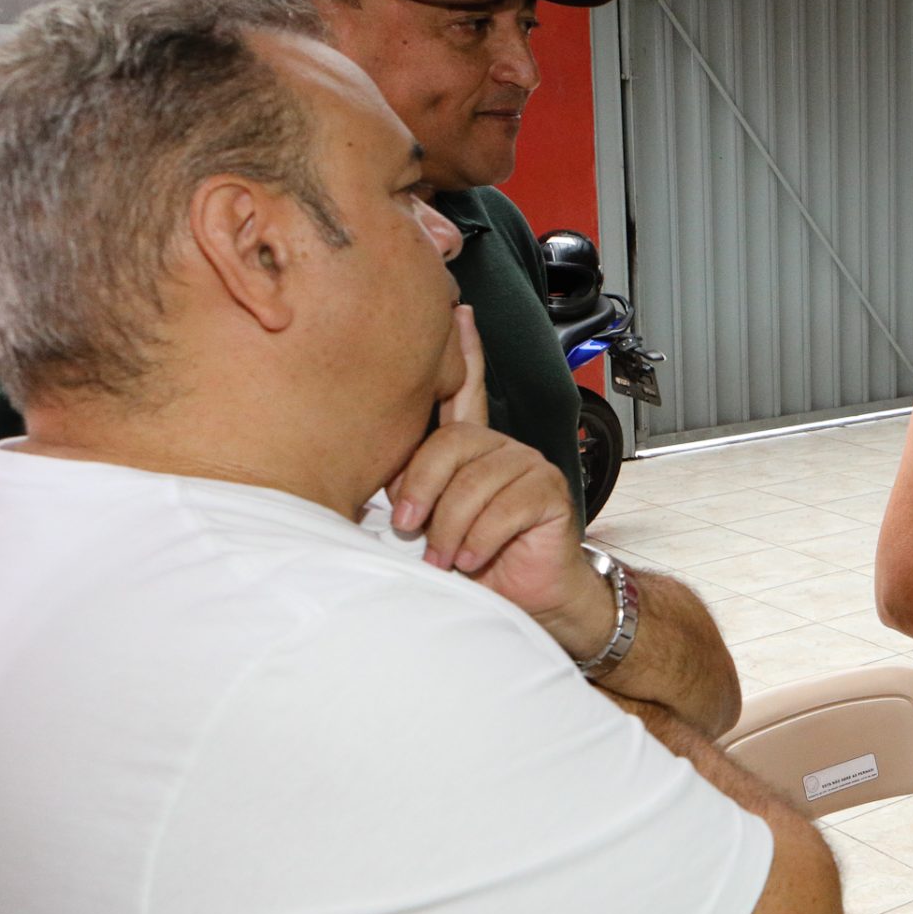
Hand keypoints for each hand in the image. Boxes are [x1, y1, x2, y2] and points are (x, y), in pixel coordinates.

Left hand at [390, 307, 612, 656]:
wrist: (526, 603)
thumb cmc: (472, 566)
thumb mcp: (427, 526)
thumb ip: (407, 494)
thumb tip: (362, 474)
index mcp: (470, 450)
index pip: (464, 388)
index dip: (463, 350)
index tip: (455, 310)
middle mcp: (500, 449)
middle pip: (452, 442)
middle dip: (422, 489)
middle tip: (409, 530)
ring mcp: (527, 466)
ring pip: (474, 479)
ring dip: (451, 527)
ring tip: (445, 559)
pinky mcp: (550, 491)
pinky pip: (506, 504)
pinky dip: (481, 537)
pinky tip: (474, 558)